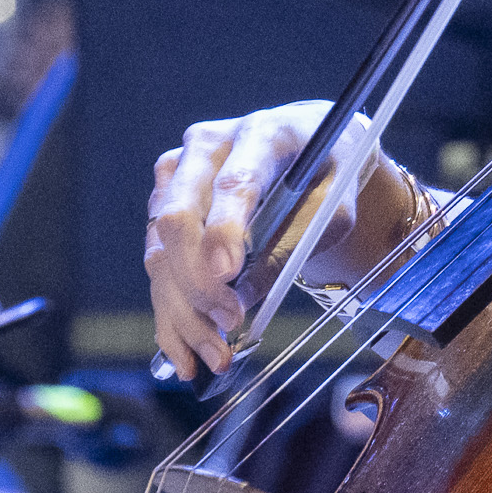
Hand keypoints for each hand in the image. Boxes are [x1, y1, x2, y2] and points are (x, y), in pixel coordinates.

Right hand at [144, 101, 405, 379]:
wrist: (309, 147)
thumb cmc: (327, 171)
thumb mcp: (335, 202)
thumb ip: (296, 242)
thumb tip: (245, 298)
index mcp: (260, 134)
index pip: (235, 182)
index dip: (225, 230)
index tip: (229, 276)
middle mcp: (207, 147)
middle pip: (180, 217)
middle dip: (199, 281)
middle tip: (230, 323)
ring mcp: (177, 176)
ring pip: (161, 250)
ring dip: (183, 310)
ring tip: (214, 357)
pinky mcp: (163, 206)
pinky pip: (156, 266)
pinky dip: (170, 314)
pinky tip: (185, 354)